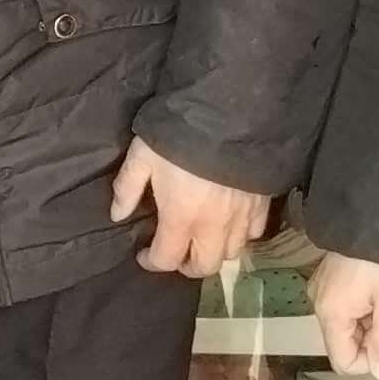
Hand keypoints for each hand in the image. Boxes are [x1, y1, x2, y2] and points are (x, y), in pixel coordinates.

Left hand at [112, 139, 268, 278]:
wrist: (228, 113)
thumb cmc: (178, 134)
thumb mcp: (142, 156)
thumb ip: (128, 188)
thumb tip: (117, 215)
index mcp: (180, 217)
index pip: (166, 259)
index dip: (151, 262)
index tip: (144, 254)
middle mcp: (212, 225)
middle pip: (204, 266)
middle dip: (187, 266)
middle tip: (177, 253)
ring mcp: (240, 216)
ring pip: (231, 253)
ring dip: (214, 251)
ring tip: (203, 239)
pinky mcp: (261, 202)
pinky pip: (254, 233)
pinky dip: (241, 235)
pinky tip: (230, 223)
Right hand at [312, 253, 378, 376]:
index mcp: (331, 314)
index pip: (344, 362)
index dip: (373, 365)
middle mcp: (320, 304)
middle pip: (345, 344)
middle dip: (374, 346)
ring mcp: (324, 288)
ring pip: (348, 326)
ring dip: (372, 327)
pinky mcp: (332, 277)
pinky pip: (347, 307)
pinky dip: (367, 311)